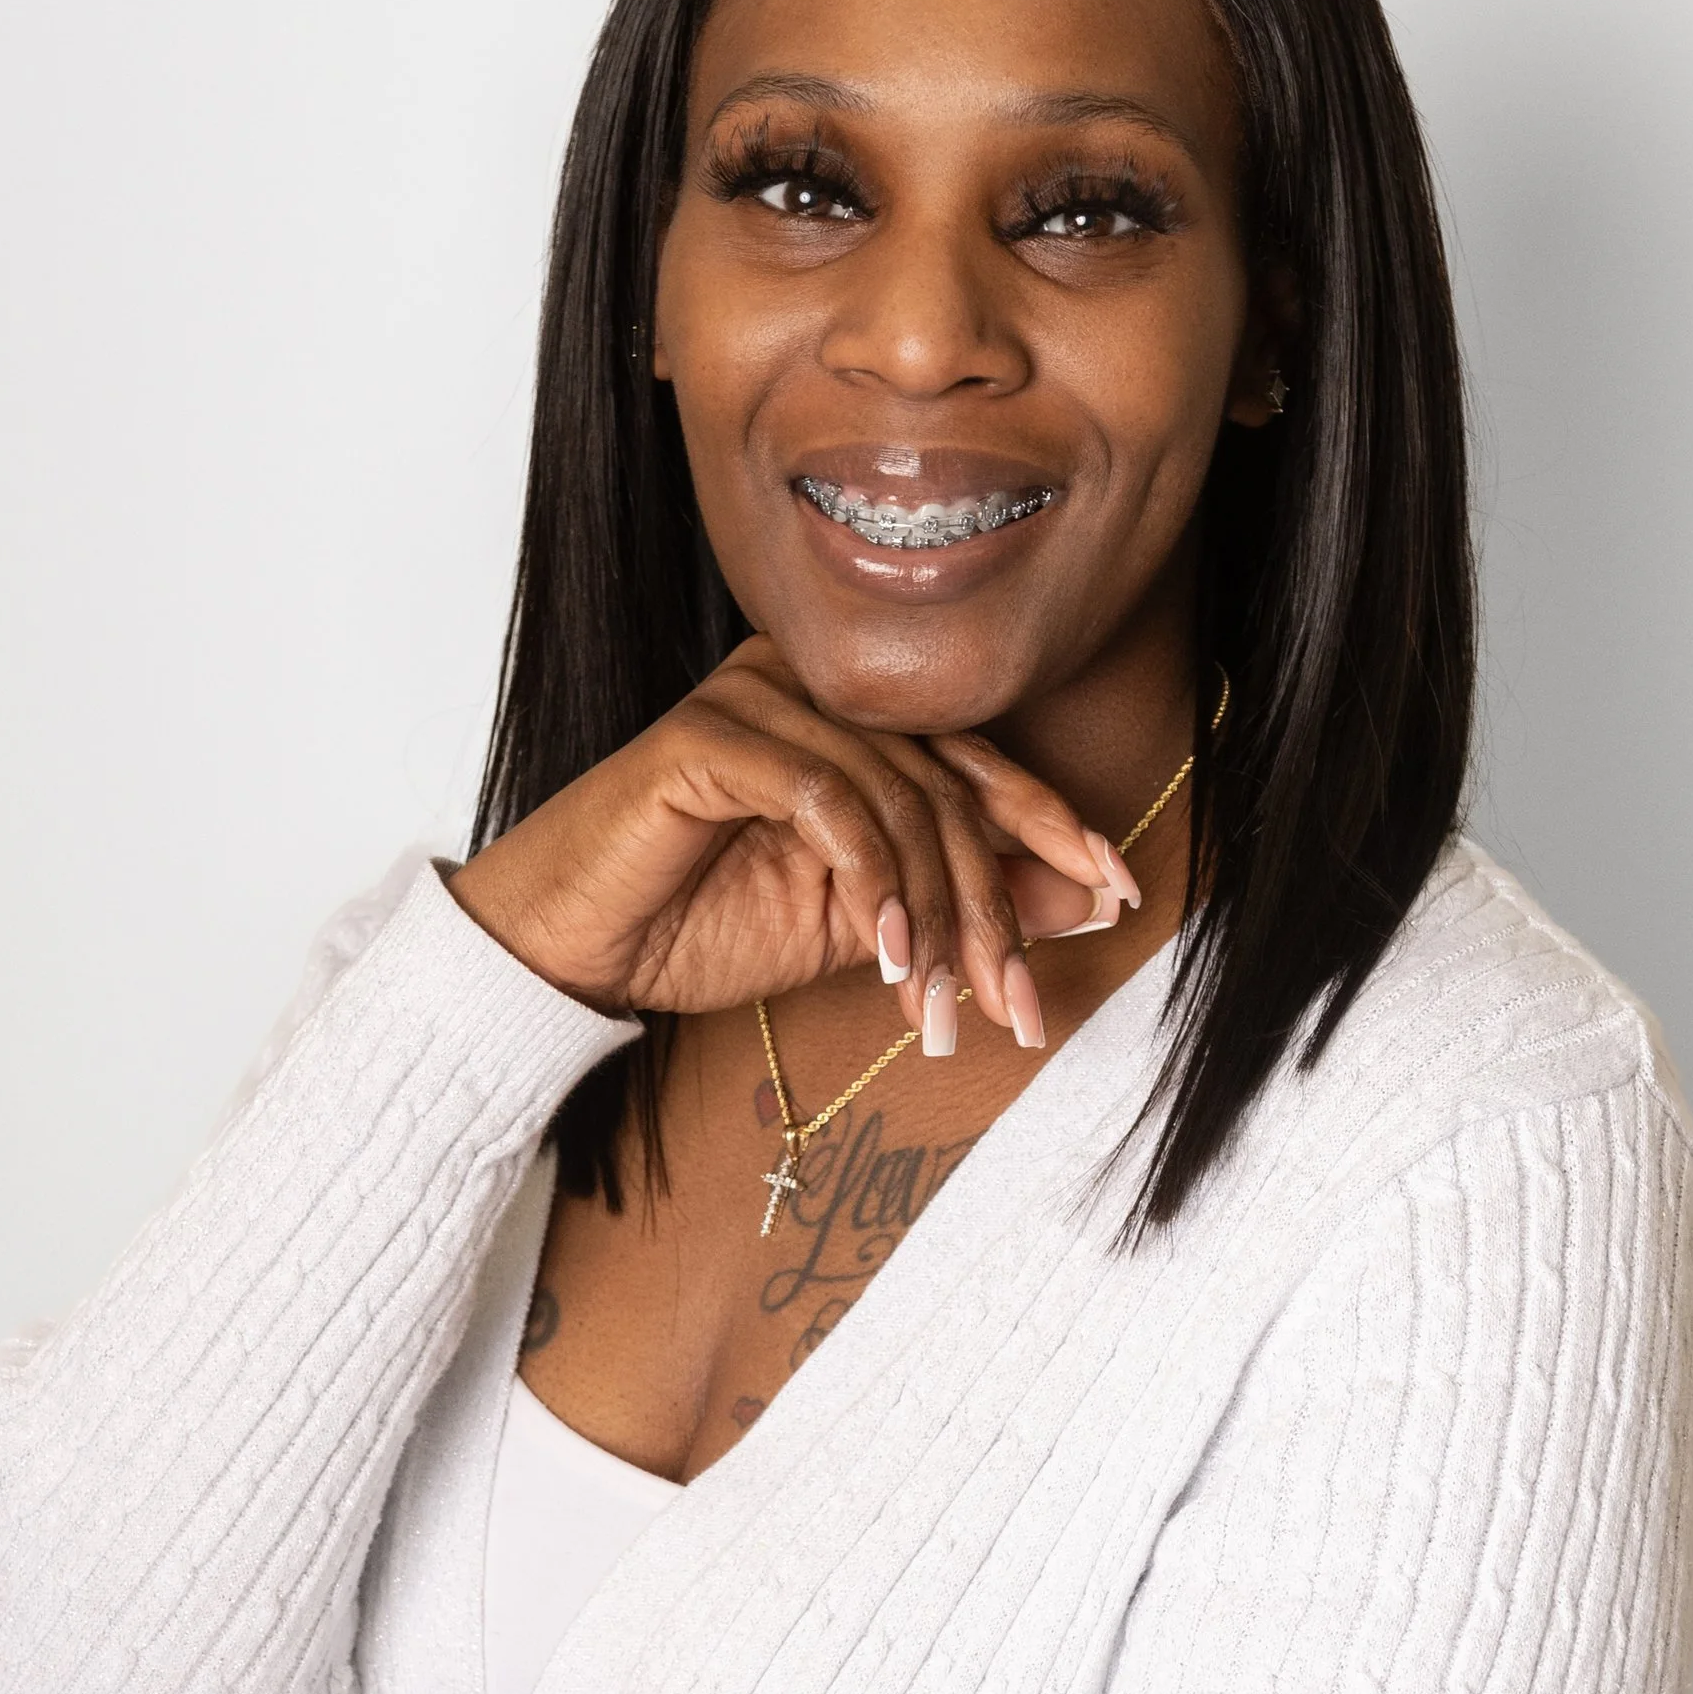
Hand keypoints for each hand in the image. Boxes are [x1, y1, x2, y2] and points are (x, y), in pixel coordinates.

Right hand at [448, 639, 1136, 1046]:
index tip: (1118, 894)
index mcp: (848, 718)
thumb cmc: (701, 929)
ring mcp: (754, 699)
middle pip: (945, 784)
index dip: (1052, 826)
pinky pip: (821, 794)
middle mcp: (808, 688)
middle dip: (991, 904)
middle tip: (1012, 1003)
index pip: (974, 762)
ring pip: (894, 795)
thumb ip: (960, 901)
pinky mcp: (705, 734)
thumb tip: (1092, 897)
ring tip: (932, 1005)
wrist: (574, 955)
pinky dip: (866, 879)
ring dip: (930, 913)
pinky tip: (880, 954)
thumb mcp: (863, 928)